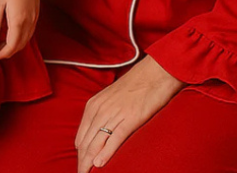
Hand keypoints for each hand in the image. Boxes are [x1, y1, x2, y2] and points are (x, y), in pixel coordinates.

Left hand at [0, 0, 39, 59]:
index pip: (13, 45)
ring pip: (28, 37)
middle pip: (22, 44)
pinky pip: (31, 29)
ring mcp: (35, 15)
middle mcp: (30, 20)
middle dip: (10, 50)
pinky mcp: (36, 10)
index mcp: (19, 20)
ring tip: (3, 42)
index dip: (4, 53)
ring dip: (17, 43)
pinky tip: (13, 30)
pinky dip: (22, 35)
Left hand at [75, 56, 183, 170]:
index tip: (81, 167)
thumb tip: (98, 135)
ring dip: (89, 162)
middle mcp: (100, 109)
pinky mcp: (130, 118)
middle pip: (86, 142)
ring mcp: (114, 113)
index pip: (81, 136)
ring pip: (97, 143)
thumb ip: (103, 114)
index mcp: (94, 104)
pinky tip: (99, 164)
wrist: (155, 72)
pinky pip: (115, 138)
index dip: (80, 155)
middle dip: (82, 162)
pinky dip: (106, 153)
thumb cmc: (135, 86)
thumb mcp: (112, 99)